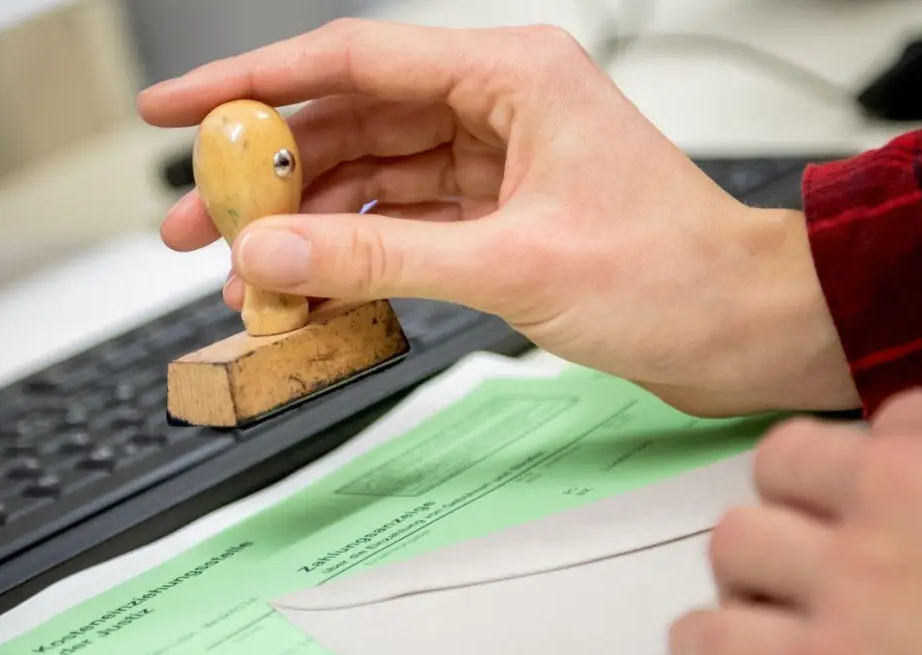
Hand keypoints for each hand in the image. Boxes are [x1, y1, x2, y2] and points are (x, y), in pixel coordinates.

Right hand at [137, 18, 857, 415]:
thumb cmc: (675, 277)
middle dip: (266, 172)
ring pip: (372, 175)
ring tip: (239, 273)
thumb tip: (270, 255)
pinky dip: (356, 254)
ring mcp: (500, 159)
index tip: (177, 112)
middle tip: (191, 217)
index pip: (351, 58)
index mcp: (512, 74)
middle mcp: (501, 103)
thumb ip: (379, 260)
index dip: (250, 83)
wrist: (744, 329)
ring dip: (305, 223)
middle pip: (350, 118)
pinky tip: (308, 287)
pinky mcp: (503, 214)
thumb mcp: (510, 267)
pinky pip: (404, 221)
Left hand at [669, 381, 921, 654]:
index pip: (888, 425)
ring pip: (739, 539)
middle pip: (787, 464)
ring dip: (752, 573)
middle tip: (820, 550)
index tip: (898, 510)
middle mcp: (896, 481)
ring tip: (772, 607)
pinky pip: (717, 640)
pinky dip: (710, 648)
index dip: (886, 472)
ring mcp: (851, 569)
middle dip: (798, 506)